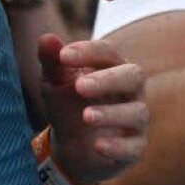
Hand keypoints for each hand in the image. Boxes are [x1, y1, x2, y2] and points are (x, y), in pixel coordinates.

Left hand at [40, 34, 147, 184]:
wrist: (71, 146)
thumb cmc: (66, 104)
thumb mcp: (54, 82)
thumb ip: (52, 62)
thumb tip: (46, 38)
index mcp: (111, 66)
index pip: (107, 52)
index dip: (88, 52)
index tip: (63, 56)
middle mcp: (130, 89)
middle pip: (134, 75)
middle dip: (108, 80)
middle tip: (80, 86)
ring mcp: (136, 118)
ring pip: (137, 112)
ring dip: (111, 113)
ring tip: (86, 116)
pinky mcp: (135, 146)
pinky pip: (135, 146)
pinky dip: (118, 146)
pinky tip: (98, 145)